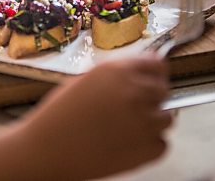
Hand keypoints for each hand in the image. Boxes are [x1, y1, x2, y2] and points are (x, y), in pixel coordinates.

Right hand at [20, 54, 171, 179]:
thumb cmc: (58, 115)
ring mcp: (144, 122)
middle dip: (152, 98)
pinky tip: (127, 145)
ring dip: (153, 122)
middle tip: (133, 108)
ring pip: (167, 118)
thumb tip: (135, 76)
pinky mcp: (147, 149)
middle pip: (164, 90)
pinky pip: (162, 144)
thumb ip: (114, 77)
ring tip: (127, 128)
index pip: (157, 64)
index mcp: (119, 71)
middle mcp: (136, 92)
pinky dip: (150, 146)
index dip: (153, 73)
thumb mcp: (84, 81)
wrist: (46, 149)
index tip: (149, 80)